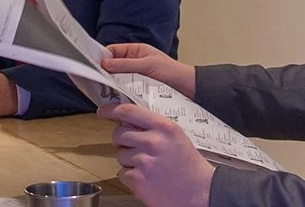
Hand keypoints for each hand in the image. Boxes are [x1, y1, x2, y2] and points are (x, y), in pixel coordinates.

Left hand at [98, 103, 213, 206]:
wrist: (201, 193)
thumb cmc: (190, 166)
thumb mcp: (176, 137)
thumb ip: (153, 128)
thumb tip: (127, 123)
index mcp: (164, 127)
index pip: (129, 111)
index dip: (112, 110)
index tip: (103, 111)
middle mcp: (152, 141)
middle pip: (118, 134)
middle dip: (123, 141)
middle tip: (137, 149)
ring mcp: (143, 161)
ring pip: (119, 155)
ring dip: (129, 161)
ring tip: (149, 167)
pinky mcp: (138, 180)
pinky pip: (122, 174)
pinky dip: (131, 178)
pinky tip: (148, 179)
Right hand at [103, 43, 196, 97]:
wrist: (189, 89)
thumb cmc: (172, 72)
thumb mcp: (148, 65)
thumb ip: (126, 65)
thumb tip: (104, 64)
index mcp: (135, 52)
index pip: (112, 52)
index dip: (101, 57)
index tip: (91, 65)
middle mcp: (133, 64)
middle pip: (112, 67)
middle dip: (104, 73)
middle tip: (94, 80)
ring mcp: (134, 78)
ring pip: (116, 80)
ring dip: (111, 85)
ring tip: (103, 91)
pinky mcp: (137, 91)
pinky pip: (124, 91)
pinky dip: (119, 94)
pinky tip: (114, 99)